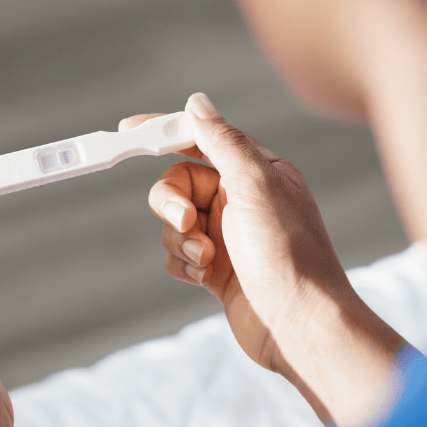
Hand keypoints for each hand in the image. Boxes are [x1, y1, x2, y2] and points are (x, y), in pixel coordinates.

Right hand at [124, 93, 410, 426]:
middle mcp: (243, 199)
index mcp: (258, 170)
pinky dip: (186, 265)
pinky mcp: (219, 269)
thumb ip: (222, 141)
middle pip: (179, 183)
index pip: (204, 138)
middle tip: (187, 221)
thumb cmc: (287, 252)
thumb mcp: (255, 184)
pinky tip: (209, 279)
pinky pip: (178, 255)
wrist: (298, 324)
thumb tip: (197, 102)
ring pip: (174, 222)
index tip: (128, 131)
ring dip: (183, 240)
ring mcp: (229, 235)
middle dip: (172, 203)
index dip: (166, 132)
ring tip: (209, 260)